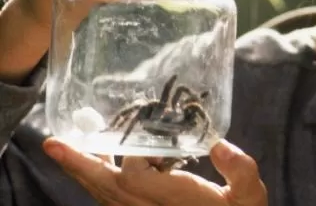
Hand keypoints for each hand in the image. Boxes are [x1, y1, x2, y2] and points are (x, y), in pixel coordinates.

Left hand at [42, 137, 267, 205]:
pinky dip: (99, 182)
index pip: (133, 175)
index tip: (151, 129)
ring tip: (66, 147)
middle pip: (105, 187)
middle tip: (53, 142)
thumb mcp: (249, 198)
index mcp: (172, 201)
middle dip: (78, 163)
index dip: (134, 152)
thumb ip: (240, 170)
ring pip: (104, 195)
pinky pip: (112, 201)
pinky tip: (98, 166)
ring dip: (84, 170)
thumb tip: (218, 144)